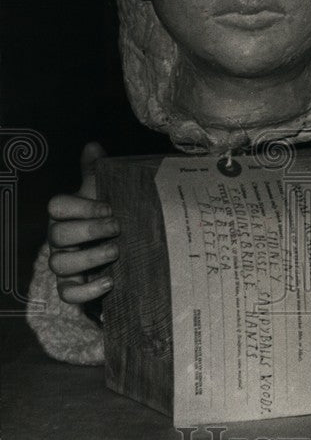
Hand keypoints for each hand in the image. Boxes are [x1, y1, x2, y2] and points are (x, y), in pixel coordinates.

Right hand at [47, 142, 119, 303]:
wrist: (124, 257)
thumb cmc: (110, 222)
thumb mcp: (106, 196)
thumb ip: (97, 173)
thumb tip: (93, 145)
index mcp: (68, 215)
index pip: (57, 206)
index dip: (81, 206)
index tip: (110, 207)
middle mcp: (60, 240)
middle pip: (58, 234)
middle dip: (88, 230)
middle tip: (117, 228)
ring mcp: (64, 265)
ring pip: (59, 264)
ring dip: (89, 258)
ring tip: (117, 253)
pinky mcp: (73, 288)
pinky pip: (68, 294)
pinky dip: (87, 290)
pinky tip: (109, 281)